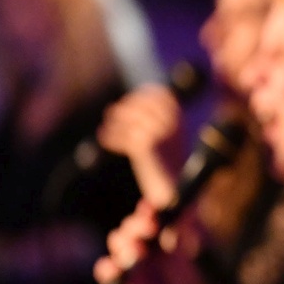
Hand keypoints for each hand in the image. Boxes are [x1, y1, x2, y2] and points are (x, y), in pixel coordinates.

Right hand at [93, 200, 209, 283]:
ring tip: (140, 250)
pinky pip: (106, 271)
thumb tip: (190, 208)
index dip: (147, 210)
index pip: (146, 214)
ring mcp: (130, 259)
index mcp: (158, 230)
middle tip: (152, 228)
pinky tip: (116, 268)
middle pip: (130, 226)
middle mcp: (141, 241)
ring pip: (118, 242)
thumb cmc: (192, 275)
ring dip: (126, 242)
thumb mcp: (195, 248)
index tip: (153, 209)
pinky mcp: (123, 279)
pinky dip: (107, 268)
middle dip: (138, 225)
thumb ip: (190, 228)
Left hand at [96, 84, 185, 206]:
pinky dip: (111, 137)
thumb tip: (124, 106)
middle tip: (111, 113)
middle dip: (125, 108)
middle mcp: (170, 122)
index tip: (127, 103)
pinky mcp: (144, 145)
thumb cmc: (168, 163)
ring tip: (107, 127)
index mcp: (178, 117)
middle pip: (139, 104)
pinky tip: (105, 140)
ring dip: (116, 123)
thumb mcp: (167, 136)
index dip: (139, 96)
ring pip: (129, 118)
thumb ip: (152, 119)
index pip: (156, 94)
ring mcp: (158, 132)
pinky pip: (122, 136)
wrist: (174, 189)